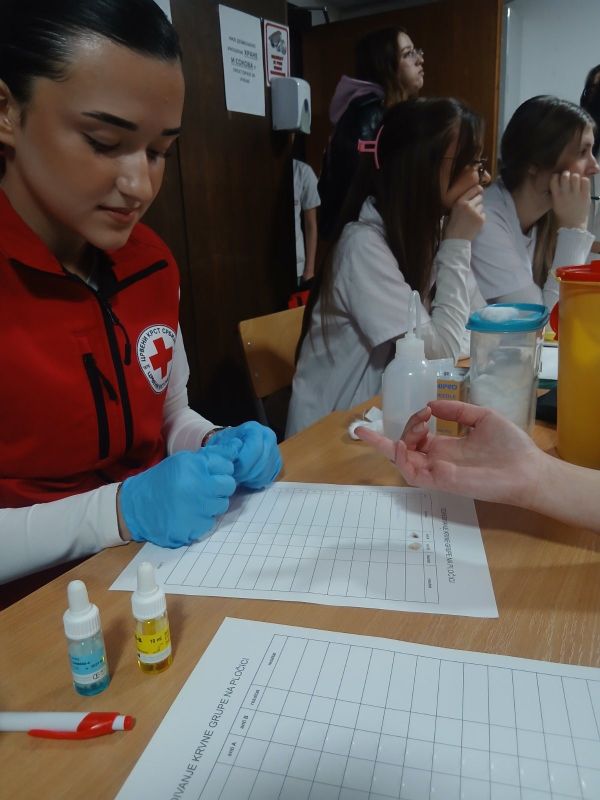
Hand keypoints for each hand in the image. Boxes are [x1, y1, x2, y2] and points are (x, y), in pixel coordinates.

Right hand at [118, 442, 239, 546]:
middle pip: (228, 486)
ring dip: (212, 503)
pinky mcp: (194, 529)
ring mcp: (196, 510)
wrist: (136, 507)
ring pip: (222, 505)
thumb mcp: (183, 461)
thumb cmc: (162, 481)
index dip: (220, 469)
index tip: (210, 473)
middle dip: (220, 486)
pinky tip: (188, 514)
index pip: (226, 465)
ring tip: (194, 501)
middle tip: (204, 488)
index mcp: (193, 466)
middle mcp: (196, 487)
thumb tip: (237, 448)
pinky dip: (202, 519)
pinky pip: (210, 522)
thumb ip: (211, 455)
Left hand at [207, 421, 281, 488]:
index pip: (255, 449)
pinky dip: (256, 481)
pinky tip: (247, 478)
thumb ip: (226, 450)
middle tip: (234, 476)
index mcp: (254, 429)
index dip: (242, 463)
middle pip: (261, 462)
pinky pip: (268, 478)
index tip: (231, 469)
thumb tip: (231, 459)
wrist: (233, 444)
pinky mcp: (277, 463)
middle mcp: (268, 437)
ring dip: (250, 479)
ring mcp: (275, 450)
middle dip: (246, 473)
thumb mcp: (221, 443)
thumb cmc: (226, 443)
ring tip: (239, 476)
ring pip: (265, 472)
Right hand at [356, 400, 542, 506]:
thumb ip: (457, 411)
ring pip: (402, 461)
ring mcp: (437, 471)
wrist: (527, 469)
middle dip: (401, 430)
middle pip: (403, 449)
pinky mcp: (440, 481)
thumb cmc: (510, 445)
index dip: (413, 422)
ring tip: (417, 427)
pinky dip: (402, 459)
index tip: (426, 410)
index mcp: (447, 446)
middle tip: (421, 419)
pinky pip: (412, 474)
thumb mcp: (482, 417)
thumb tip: (430, 404)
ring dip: (397, 443)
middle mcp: (438, 459)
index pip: (416, 438)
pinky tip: (404, 444)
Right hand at [444, 185, 484, 240]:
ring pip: (482, 206)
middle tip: (473, 208)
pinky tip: (474, 223)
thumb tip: (470, 198)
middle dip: (477, 201)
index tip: (479, 190)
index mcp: (460, 202)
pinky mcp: (481, 219)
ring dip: (478, 210)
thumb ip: (461, 203)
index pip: (474, 189)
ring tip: (472, 217)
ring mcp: (476, 212)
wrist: (455, 240)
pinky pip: (484, 214)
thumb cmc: (450, 227)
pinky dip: (480, 217)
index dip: (477, 189)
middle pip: (479, 197)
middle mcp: (469, 205)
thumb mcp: (452, 211)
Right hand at [550, 171, 589, 229]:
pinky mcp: (585, 195)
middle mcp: (565, 194)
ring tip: (576, 181)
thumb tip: (558, 181)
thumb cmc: (563, 214)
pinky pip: (585, 181)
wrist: (572, 225)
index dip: (556, 176)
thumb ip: (556, 193)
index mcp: (556, 196)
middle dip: (566, 174)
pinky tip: (582, 185)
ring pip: (575, 176)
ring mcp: (576, 194)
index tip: (558, 179)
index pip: (554, 179)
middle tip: (568, 178)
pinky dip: (584, 181)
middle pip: (565, 175)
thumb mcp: (555, 204)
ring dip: (575, 177)